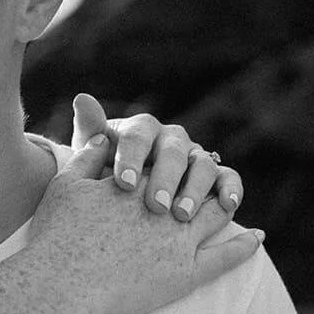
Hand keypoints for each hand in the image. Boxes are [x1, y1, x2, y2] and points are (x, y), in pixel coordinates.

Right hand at [35, 132, 263, 313]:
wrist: (61, 281)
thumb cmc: (56, 234)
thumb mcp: (66, 184)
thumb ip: (86, 156)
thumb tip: (102, 138)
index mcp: (140, 182)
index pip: (167, 165)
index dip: (174, 164)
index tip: (180, 162)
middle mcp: (166, 206)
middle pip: (197, 184)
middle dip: (203, 182)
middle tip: (208, 183)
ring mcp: (179, 241)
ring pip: (215, 216)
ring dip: (224, 206)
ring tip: (230, 204)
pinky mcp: (185, 275)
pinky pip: (226, 258)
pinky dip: (244, 246)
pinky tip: (257, 238)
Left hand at [70, 93, 243, 220]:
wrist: (121, 195)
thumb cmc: (102, 173)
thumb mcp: (91, 155)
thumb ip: (91, 130)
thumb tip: (82, 98)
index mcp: (142, 129)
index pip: (138, 137)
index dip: (131, 159)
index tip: (123, 184)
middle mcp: (171, 138)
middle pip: (173, 152)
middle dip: (164, 179)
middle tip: (155, 206)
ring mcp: (194, 155)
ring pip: (202, 164)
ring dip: (195, 189)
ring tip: (181, 215)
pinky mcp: (214, 175)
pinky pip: (227, 177)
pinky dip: (231, 188)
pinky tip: (227, 206)